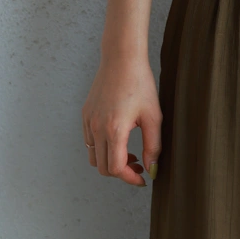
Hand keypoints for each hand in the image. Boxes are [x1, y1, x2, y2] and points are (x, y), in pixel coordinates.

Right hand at [82, 55, 161, 186]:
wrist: (121, 59)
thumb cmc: (140, 84)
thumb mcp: (153, 117)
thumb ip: (153, 146)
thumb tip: (152, 169)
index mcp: (114, 130)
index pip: (115, 168)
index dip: (130, 179)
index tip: (142, 179)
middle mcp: (96, 128)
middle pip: (102, 167)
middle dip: (121, 172)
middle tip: (139, 166)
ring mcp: (88, 121)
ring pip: (93, 156)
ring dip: (110, 161)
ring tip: (129, 154)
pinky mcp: (85, 115)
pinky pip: (90, 142)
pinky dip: (102, 149)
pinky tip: (119, 139)